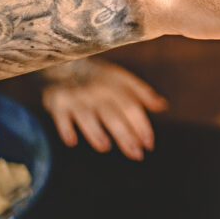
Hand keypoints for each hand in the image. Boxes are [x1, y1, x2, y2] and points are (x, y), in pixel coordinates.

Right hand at [41, 58, 166, 159]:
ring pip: (87, 117)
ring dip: (95, 132)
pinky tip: (72, 142)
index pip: (131, 107)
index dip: (141, 126)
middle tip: (137, 155)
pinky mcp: (56, 103)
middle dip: (126, 136)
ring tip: (105, 148)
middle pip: (113, 116)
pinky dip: (65, 129)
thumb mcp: (122, 78)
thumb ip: (142, 92)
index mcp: (115, 85)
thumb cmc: (98, 76)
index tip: (149, 144)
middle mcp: (97, 92)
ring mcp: (77, 98)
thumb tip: (163, 106)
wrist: (64, 62)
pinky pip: (60, 117)